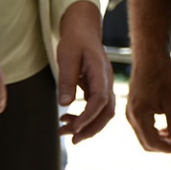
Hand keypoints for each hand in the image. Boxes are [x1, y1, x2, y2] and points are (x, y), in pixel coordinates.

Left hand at [55, 1, 115, 143]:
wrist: (83, 30)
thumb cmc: (74, 40)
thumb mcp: (67, 56)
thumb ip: (66, 79)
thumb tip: (65, 104)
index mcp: (101, 72)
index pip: (99, 100)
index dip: (88, 117)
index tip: (73, 128)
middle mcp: (107, 81)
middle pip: (106, 112)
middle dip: (90, 129)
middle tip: (71, 140)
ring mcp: (104, 86)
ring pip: (103, 113)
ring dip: (86, 127)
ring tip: (64, 131)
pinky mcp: (98, 89)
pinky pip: (96, 109)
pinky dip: (84, 119)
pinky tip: (67, 120)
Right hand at [126, 55, 170, 152]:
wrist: (150, 56)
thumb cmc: (162, 74)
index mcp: (139, 116)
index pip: (152, 143)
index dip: (168, 149)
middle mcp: (131, 117)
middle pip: (146, 143)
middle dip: (163, 147)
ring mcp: (130, 113)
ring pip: (143, 136)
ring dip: (159, 140)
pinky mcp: (133, 108)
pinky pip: (141, 127)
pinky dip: (153, 131)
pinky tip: (165, 126)